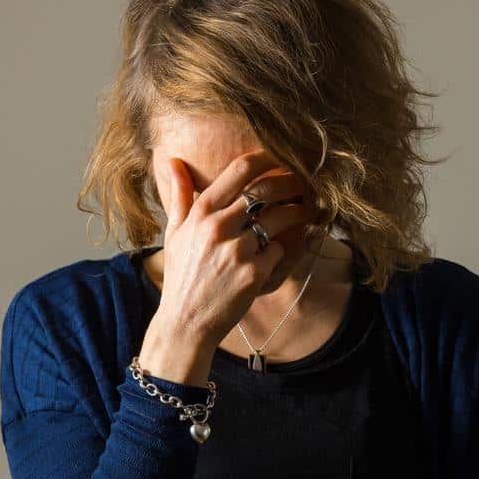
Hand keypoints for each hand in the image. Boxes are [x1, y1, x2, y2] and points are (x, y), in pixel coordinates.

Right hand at [152, 148, 314, 349]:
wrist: (186, 322)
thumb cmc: (181, 276)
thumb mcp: (174, 233)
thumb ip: (179, 195)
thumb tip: (173, 161)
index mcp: (201, 213)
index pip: (239, 171)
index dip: (266, 158)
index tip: (280, 156)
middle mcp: (219, 227)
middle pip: (266, 190)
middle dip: (291, 182)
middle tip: (304, 182)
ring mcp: (238, 250)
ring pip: (279, 218)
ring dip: (297, 212)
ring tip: (305, 212)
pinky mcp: (254, 273)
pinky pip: (279, 250)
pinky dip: (280, 251)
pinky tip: (277, 254)